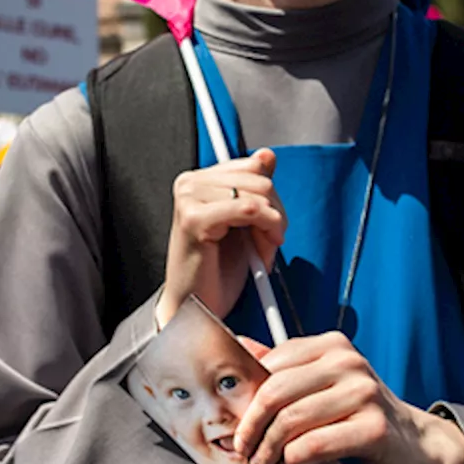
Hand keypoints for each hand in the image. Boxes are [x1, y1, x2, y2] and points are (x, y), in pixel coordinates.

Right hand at [157, 149, 285, 327]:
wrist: (195, 308)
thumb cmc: (216, 271)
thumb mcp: (246, 224)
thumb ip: (256, 189)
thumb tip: (267, 154)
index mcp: (199, 180)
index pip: (253, 166)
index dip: (271, 196)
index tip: (271, 225)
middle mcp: (189, 183)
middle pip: (259, 177)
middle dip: (275, 212)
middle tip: (270, 242)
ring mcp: (188, 198)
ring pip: (257, 192)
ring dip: (272, 224)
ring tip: (262, 251)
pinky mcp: (193, 218)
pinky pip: (248, 208)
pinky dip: (265, 227)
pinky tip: (261, 252)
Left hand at [233, 332, 463, 463]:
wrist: (413, 443)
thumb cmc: (357, 413)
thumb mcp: (322, 383)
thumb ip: (284, 368)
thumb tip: (239, 345)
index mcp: (330, 345)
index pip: (271, 367)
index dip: (246, 399)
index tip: (236, 425)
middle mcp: (348, 362)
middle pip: (275, 393)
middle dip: (251, 426)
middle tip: (243, 450)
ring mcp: (364, 393)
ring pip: (292, 420)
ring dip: (269, 449)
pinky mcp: (374, 428)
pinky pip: (316, 444)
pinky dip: (295, 458)